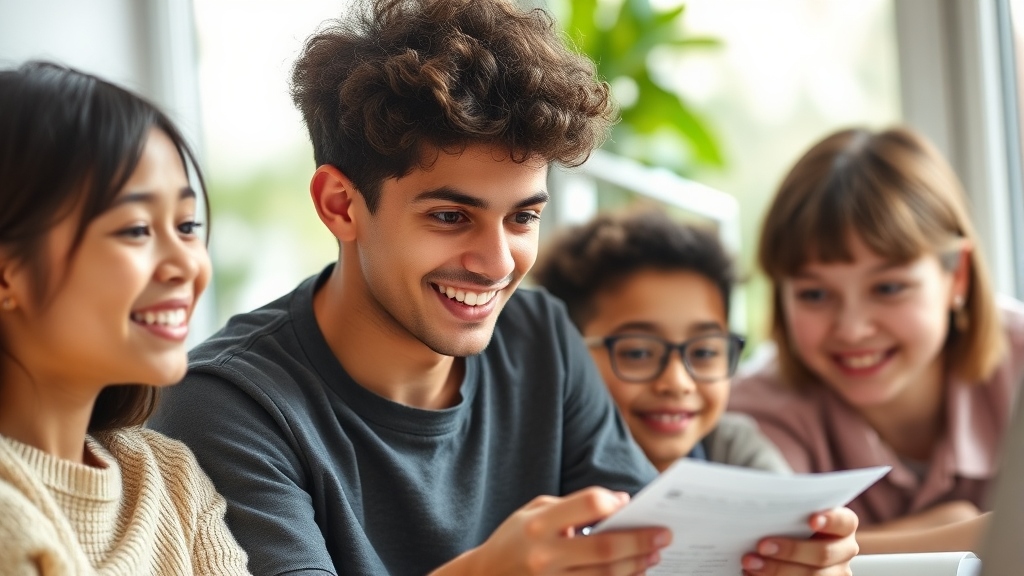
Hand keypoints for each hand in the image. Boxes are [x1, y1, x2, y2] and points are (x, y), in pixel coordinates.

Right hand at [432, 487, 672, 575]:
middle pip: (604, 549)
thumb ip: (575, 505)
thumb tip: (620, 503)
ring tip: (654, 555)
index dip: (612, 502)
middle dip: (639, 541)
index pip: (586, 504)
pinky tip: (634, 573)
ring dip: (635, 566)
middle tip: (664, 535)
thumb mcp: (534, 511)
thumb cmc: (514, 539)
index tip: (630, 504)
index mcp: (538, 524)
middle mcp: (544, 555)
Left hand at [741, 507, 858, 575]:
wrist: (790, 547)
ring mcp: (836, 573)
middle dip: (791, 550)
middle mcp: (844, 551)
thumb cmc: (791, 525)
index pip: (844, 521)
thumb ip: (789, 513)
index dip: (830, 520)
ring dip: (777, 570)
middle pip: (823, 554)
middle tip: (762, 545)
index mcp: (842, 527)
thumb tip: (761, 509)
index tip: (812, 520)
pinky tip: (753, 573)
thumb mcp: (794, 516)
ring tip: (751, 563)